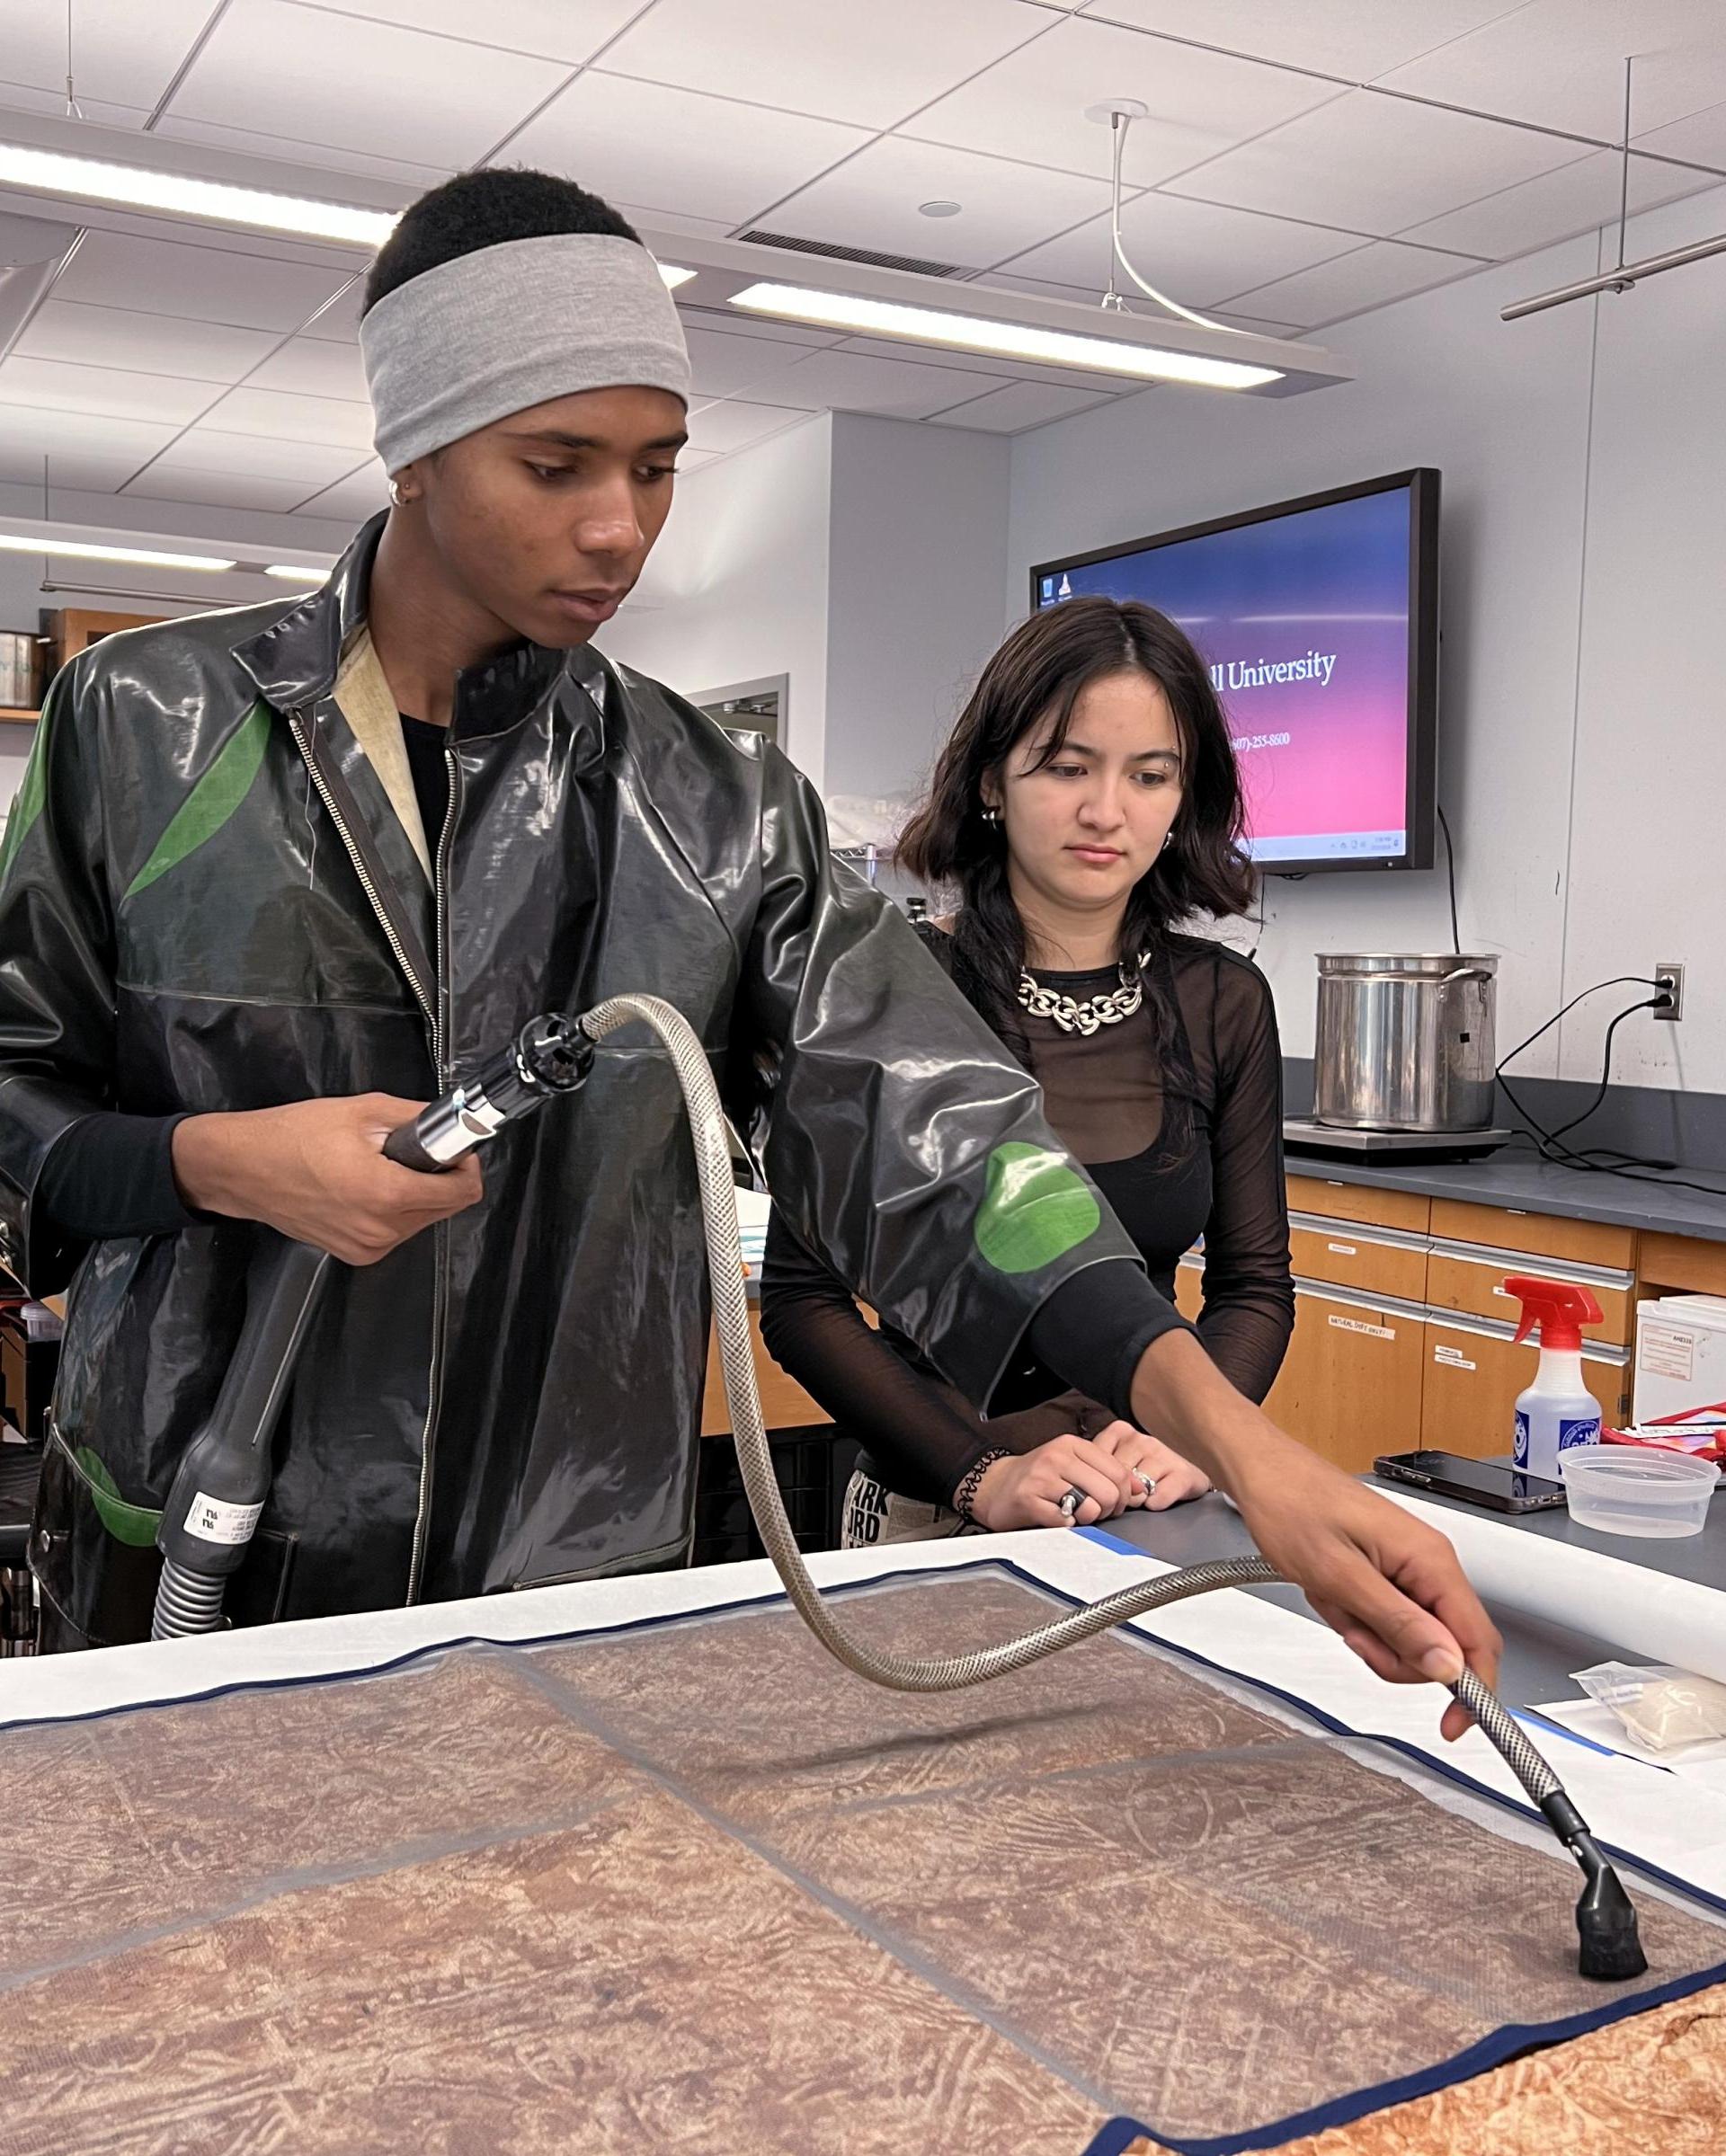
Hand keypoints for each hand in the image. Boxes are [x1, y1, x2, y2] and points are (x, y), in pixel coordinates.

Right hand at [172, 1095, 482, 1266]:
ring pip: (423, 1219)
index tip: (453, 1149)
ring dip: (414, 1193)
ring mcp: (368, 1246)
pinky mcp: (356, 1253)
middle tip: (405, 1152)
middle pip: (446, 1206)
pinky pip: (396, 1230)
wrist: (242, 1168)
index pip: (464, 1192)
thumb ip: (417, 1118)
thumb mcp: (362, 1111)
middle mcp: (381, 1230)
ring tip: (376, 1167)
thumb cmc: (290, 1137)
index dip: (465, 1165)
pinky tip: (362, 1186)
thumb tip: (450, 1123)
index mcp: (387, 1194)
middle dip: (437, 1177)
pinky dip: (392, 1209)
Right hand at [966, 1433, 1140, 1530]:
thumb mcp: (1072, 1464)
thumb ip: (1105, 1472)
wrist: (995, 1486)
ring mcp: (1041, 1478)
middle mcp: (1057, 1457)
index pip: (1118, 1472)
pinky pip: (1064, 1521)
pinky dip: (1065, 1525)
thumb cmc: (1039, 1477)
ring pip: (1089, 1507)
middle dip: (1108, 1510)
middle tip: (1095, 1513)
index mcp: (1072, 1445)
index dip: (1123, 1495)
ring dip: (1087, 1519)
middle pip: (1108, 1492)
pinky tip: (1055, 1517)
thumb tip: (1139, 1489)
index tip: (1113, 1504)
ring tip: (1074, 1514)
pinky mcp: (1028, 1500)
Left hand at [1087, 1421, 1210, 1510]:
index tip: (1106, 1490)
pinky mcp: (1183, 1473)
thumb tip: (1078, 1490)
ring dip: (1138, 1500)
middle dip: (1119, 1495)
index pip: (1097, 1464)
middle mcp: (1141, 1438)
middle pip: (1117, 1478)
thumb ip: (1095, 1468)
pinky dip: (1156, 1504)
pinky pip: (1160, 1496)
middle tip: (1126, 1498)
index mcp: (1120, 1431)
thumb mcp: (1113, 1464)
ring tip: (1143, 1497)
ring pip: (1137, 1489)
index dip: (1100, 1484)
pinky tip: (1157, 1500)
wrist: (1184, 1479)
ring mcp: (1163, 1453)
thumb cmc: (1141, 1474)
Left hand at [1229, 1442, 1501, 1741]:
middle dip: (1396, 1655)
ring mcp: (1408, 1567)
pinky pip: (1386, 1618)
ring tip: (1334, 1601)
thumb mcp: (1339, 1576)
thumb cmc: (1291, 1506)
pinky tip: (1331, 1595)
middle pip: (1444, 1647)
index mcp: (1429, 1559)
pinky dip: (1355, 1618)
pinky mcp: (1387, 1571)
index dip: (1474, 1690)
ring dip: (1369, 1635)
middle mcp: (1428, 1562)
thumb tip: (1449, 1666)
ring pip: (1411, 1637)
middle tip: (1353, 1632)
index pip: (1479, 1640)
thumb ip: (1398, 1623)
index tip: (1451, 1724)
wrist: (1260, 1474)